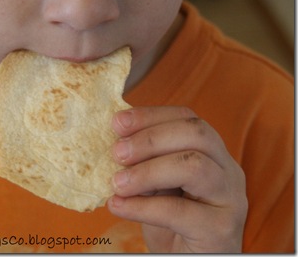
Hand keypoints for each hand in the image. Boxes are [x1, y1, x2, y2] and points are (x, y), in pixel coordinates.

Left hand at [107, 106, 247, 252]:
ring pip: (193, 166)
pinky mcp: (220, 229)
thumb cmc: (172, 221)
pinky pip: (178, 210)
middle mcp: (227, 169)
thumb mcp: (157, 184)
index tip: (117, 122)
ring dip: (147, 171)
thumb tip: (115, 142)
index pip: (186, 118)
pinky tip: (118, 206)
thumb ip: (146, 162)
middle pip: (195, 133)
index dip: (151, 116)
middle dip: (150, 138)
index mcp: (212, 152)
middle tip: (117, 152)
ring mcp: (229, 198)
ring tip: (117, 183)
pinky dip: (142, 206)